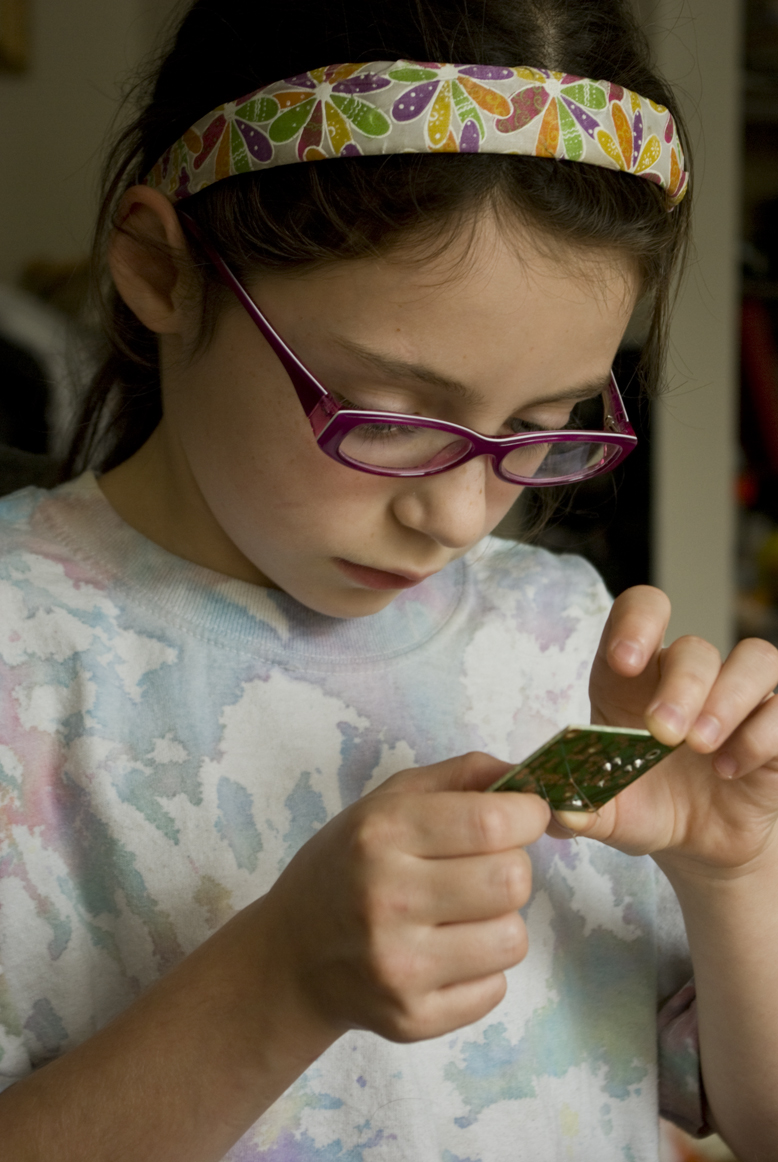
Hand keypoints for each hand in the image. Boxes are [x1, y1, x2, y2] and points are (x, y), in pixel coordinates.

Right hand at [256, 753, 549, 1043]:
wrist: (290, 957)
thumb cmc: (348, 865)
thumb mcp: (388, 801)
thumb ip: (464, 776)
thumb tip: (540, 783)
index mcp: (380, 834)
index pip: (490, 823)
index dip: (527, 815)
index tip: (525, 816)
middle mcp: (386, 900)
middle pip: (512, 881)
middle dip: (512, 867)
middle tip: (482, 868)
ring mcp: (399, 967)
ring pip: (513, 939)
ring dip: (499, 922)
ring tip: (460, 915)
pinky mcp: (411, 1018)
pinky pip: (495, 989)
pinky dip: (482, 970)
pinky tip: (445, 954)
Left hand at [550, 586, 777, 875]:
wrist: (699, 846)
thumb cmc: (646, 807)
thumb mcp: (606, 813)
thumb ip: (576, 808)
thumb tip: (559, 810)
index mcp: (634, 677)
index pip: (641, 611)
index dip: (635, 624)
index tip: (624, 661)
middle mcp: (688, 676)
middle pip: (695, 648)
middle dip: (682, 687)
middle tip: (665, 733)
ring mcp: (739, 697)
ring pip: (754, 659)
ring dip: (727, 699)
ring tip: (702, 746)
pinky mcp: (776, 725)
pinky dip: (761, 735)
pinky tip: (730, 769)